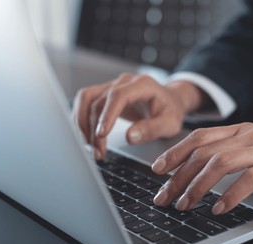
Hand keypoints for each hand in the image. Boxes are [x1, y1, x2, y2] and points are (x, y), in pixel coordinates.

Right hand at [72, 73, 204, 159]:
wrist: (169, 101)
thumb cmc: (170, 111)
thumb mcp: (170, 123)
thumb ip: (152, 129)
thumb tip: (130, 137)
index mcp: (142, 85)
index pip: (118, 96)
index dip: (107, 115)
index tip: (101, 135)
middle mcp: (124, 82)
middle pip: (99, 101)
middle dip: (94, 129)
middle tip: (98, 152)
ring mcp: (112, 86)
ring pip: (86, 100)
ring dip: (83, 124)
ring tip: (90, 147)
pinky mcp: (105, 94)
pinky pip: (85, 103)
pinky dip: (81, 120)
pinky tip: (86, 137)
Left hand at [151, 123, 252, 214]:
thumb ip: (234, 151)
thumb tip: (203, 167)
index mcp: (241, 129)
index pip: (199, 137)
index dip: (174, 152)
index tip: (157, 170)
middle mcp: (249, 135)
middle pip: (203, 152)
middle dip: (177, 176)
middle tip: (163, 196)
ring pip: (220, 164)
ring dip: (197, 187)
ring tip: (184, 205)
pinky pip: (248, 180)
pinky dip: (230, 196)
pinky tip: (219, 209)